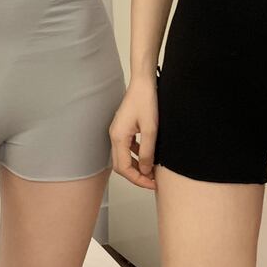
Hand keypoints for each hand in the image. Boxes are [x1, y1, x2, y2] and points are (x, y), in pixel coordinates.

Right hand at [109, 75, 158, 189]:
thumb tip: (146, 170)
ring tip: (152, 171)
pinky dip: (136, 155)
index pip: (124, 168)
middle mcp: (114, 135)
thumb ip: (147, 152)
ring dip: (136, 166)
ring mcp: (117, 131)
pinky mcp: (123, 127)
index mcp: (118, 137)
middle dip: (136, 176)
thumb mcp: (150, 129)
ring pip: (123, 157)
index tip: (152, 184)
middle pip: (121, 165)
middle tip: (152, 181)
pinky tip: (148, 155)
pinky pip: (126, 147)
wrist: (143, 82)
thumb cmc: (146, 101)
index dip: (138, 179)